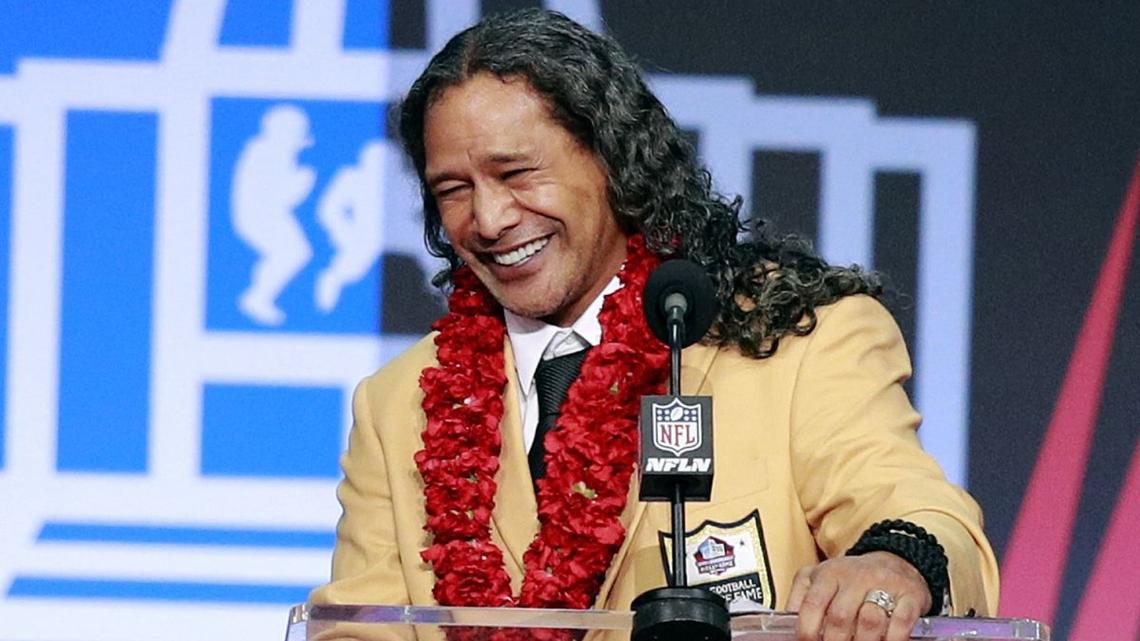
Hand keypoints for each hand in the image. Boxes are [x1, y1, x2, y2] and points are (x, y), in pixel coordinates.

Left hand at [787, 551, 931, 640]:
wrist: (896, 561)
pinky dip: (893, 639)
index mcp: (829, 573)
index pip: (813, 605)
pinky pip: (900, 622)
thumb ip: (800, 597)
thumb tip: (783, 623)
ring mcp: (884, 584)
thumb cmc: (852, 579)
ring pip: (869, 621)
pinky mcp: (909, 595)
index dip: (807, 631)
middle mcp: (855, 576)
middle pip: (840, 618)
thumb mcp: (820, 578)